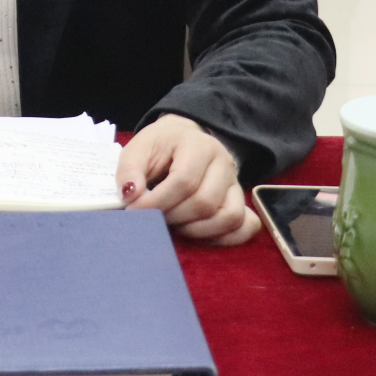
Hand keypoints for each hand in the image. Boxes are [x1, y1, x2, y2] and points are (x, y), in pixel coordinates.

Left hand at [116, 114, 260, 245]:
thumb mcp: (137, 149)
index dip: (158, 202)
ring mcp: (236, 182)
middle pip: (206, 202)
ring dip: (198, 230)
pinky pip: (246, 225)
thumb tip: (131, 195)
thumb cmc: (159, 146)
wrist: (181, 138)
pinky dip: (225, 237)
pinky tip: (201, 234)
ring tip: (175, 224)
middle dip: (175, 217)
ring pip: (229, 217)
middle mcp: (223, 162)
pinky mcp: (241, 199)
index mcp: (197, 144)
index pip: (184, 181)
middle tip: (155, 218)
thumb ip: (130, 170)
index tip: (135, 211)